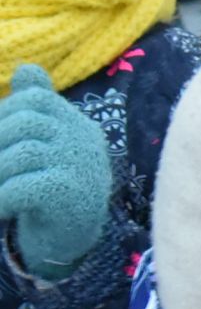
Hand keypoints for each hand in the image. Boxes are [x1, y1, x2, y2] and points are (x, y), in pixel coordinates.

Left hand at [0, 65, 111, 279]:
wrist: (73, 240)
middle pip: (26, 122)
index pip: (35, 99)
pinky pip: (21, 188)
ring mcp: (81, 167)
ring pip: (21, 154)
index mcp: (76, 125)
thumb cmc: (51, 188)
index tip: (0, 140)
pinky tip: (1, 207)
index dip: (4, 112)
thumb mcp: (45, 144)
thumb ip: (35, 109)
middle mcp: (84, 141)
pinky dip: (1, 198)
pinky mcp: (70, 196)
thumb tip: (26, 68)